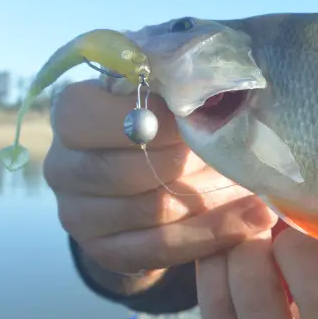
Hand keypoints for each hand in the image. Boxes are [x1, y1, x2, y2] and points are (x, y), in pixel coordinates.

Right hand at [43, 80, 275, 275]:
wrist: (164, 180)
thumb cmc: (170, 123)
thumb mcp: (170, 92)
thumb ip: (179, 77)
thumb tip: (209, 68)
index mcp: (71, 114)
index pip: (87, 115)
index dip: (149, 118)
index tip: (198, 116)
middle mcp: (63, 166)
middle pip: (119, 171)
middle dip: (183, 163)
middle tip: (229, 154)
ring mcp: (77, 215)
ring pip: (148, 212)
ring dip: (207, 198)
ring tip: (254, 186)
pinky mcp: (105, 251)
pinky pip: (162, 248)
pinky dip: (214, 234)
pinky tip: (253, 219)